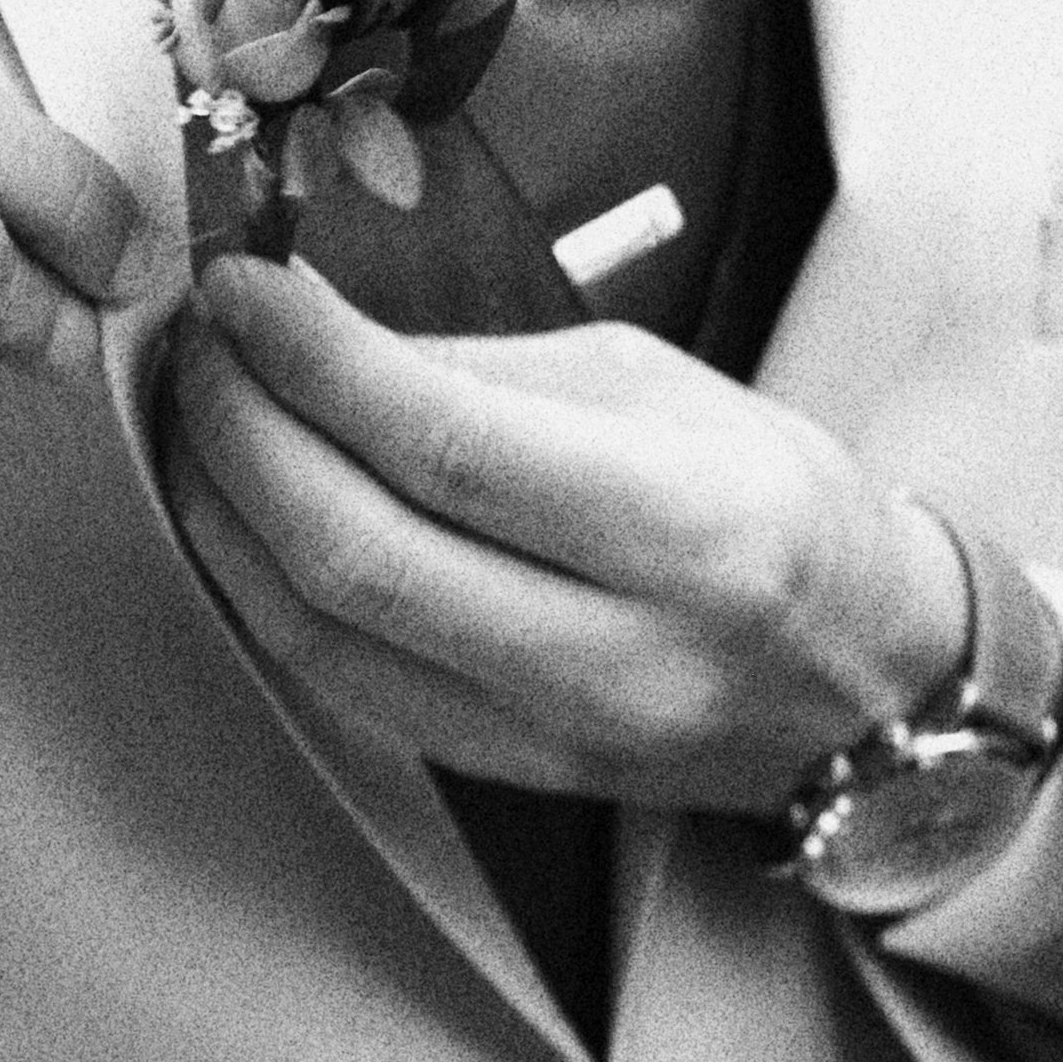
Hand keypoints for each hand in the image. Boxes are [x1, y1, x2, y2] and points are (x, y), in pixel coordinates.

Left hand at [162, 256, 969, 813]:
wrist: (862, 682)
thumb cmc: (768, 504)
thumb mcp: (659, 389)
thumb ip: (480, 373)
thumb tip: (310, 337)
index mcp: (688, 526)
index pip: (449, 447)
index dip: (314, 361)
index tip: (240, 287)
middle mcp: (618, 651)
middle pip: (360, 552)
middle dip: (241, 433)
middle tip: (200, 347)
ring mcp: (554, 733)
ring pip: (322, 632)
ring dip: (225, 514)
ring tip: (200, 419)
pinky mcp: (503, 774)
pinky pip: (337, 684)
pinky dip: (261, 591)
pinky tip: (237, 515)